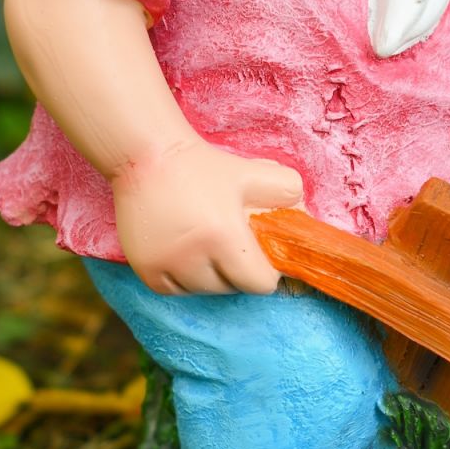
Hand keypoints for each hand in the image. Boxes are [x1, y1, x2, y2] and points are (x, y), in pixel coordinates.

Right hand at [111, 137, 303, 294]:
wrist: (146, 158)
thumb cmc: (205, 166)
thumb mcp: (255, 172)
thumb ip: (289, 193)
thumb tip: (304, 223)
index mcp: (223, 236)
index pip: (260, 283)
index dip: (266, 269)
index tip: (260, 250)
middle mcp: (191, 258)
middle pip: (232, 288)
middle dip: (239, 270)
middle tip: (232, 241)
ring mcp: (165, 267)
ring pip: (204, 291)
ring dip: (211, 274)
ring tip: (206, 242)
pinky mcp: (146, 271)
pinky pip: (177, 290)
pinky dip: (186, 277)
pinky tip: (185, 249)